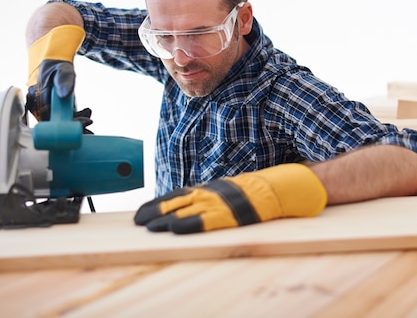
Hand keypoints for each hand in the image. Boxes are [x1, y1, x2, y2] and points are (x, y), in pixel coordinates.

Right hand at [25, 25, 84, 120]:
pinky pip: (61, 114)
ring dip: (75, 120)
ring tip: (89, 117)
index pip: (53, 117)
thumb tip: (64, 95)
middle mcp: (38, 104)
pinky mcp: (50, 105)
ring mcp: (43, 105)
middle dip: (74, 125)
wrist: (50, 59)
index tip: (85, 122)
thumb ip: (64, 81)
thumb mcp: (62, 69)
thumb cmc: (55, 64)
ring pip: (59, 119)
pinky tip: (85, 111)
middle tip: (89, 124)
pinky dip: (73, 115)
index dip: (69, 123)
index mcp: (38, 97)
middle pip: (56, 122)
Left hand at [134, 163, 327, 233]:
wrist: (279, 187)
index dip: (160, 202)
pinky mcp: (230, 214)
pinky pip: (205, 221)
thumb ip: (212, 196)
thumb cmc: (255, 191)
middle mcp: (212, 193)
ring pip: (187, 211)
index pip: (179, 194)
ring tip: (149, 227)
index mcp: (211, 188)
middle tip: (137, 219)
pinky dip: (188, 224)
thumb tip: (195, 203)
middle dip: (156, 211)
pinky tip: (174, 229)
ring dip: (166, 219)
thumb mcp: (229, 191)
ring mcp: (220, 203)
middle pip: (177, 201)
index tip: (144, 210)